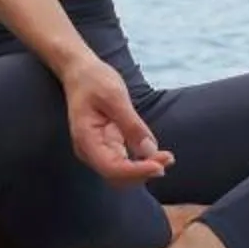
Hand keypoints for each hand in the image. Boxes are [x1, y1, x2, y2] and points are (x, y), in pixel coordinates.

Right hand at [62, 62, 173, 184]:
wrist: (80, 71)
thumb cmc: (94, 80)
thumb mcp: (114, 96)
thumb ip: (131, 124)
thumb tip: (150, 151)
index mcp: (86, 139)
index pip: (111, 168)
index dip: (136, 171)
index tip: (160, 167)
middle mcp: (89, 151)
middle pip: (117, 176)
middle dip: (143, 172)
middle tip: (168, 159)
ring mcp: (97, 150)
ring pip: (121, 172)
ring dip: (144, 169)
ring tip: (167, 158)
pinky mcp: (106, 145)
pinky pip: (124, 161)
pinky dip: (140, 161)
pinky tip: (157, 154)